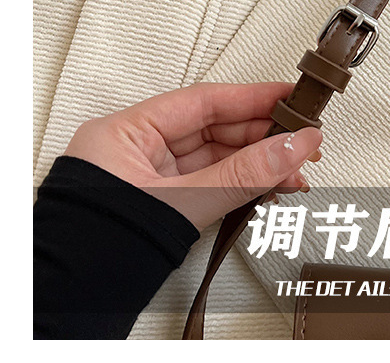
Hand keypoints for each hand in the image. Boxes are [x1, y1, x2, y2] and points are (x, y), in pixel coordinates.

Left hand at [64, 82, 321, 230]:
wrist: (70, 308)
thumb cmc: (96, 253)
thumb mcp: (182, 203)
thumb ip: (242, 175)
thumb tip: (291, 147)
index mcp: (124, 133)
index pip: (202, 102)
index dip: (253, 97)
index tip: (291, 97)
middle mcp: (137, 151)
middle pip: (215, 129)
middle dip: (264, 137)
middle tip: (304, 140)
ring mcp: (150, 178)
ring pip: (217, 159)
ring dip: (260, 164)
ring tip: (295, 170)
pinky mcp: (163, 203)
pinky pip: (211, 183)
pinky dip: (242, 185)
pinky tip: (270, 186)